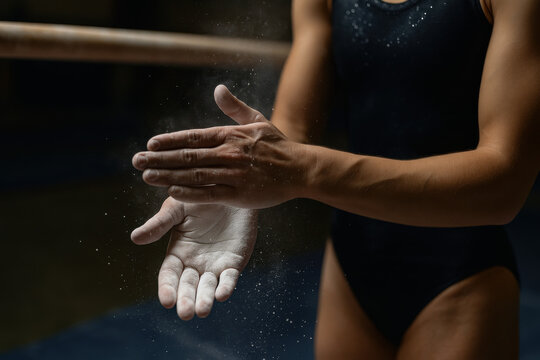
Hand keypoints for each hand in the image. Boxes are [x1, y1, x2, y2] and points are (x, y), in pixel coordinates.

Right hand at [131, 197, 256, 319]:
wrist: (227, 186)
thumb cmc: (198, 196)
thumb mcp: (176, 208)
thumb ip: (159, 224)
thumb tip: (135, 238)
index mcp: (178, 252)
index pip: (169, 275)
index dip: (167, 288)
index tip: (167, 301)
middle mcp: (195, 263)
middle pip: (187, 286)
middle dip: (186, 300)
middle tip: (186, 313)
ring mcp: (215, 264)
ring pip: (208, 287)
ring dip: (205, 299)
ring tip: (202, 311)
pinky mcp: (235, 261)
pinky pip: (230, 277)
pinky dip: (226, 286)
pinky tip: (222, 294)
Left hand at [132, 85, 308, 208]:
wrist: (301, 168)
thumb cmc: (278, 145)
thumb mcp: (258, 120)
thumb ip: (235, 107)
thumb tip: (218, 89)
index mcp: (230, 135)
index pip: (192, 137)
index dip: (169, 140)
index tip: (150, 144)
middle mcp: (228, 152)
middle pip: (187, 156)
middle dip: (158, 159)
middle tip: (136, 162)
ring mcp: (233, 173)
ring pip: (193, 174)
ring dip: (167, 176)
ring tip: (147, 177)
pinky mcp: (239, 194)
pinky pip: (209, 193)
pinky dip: (190, 193)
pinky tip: (172, 192)